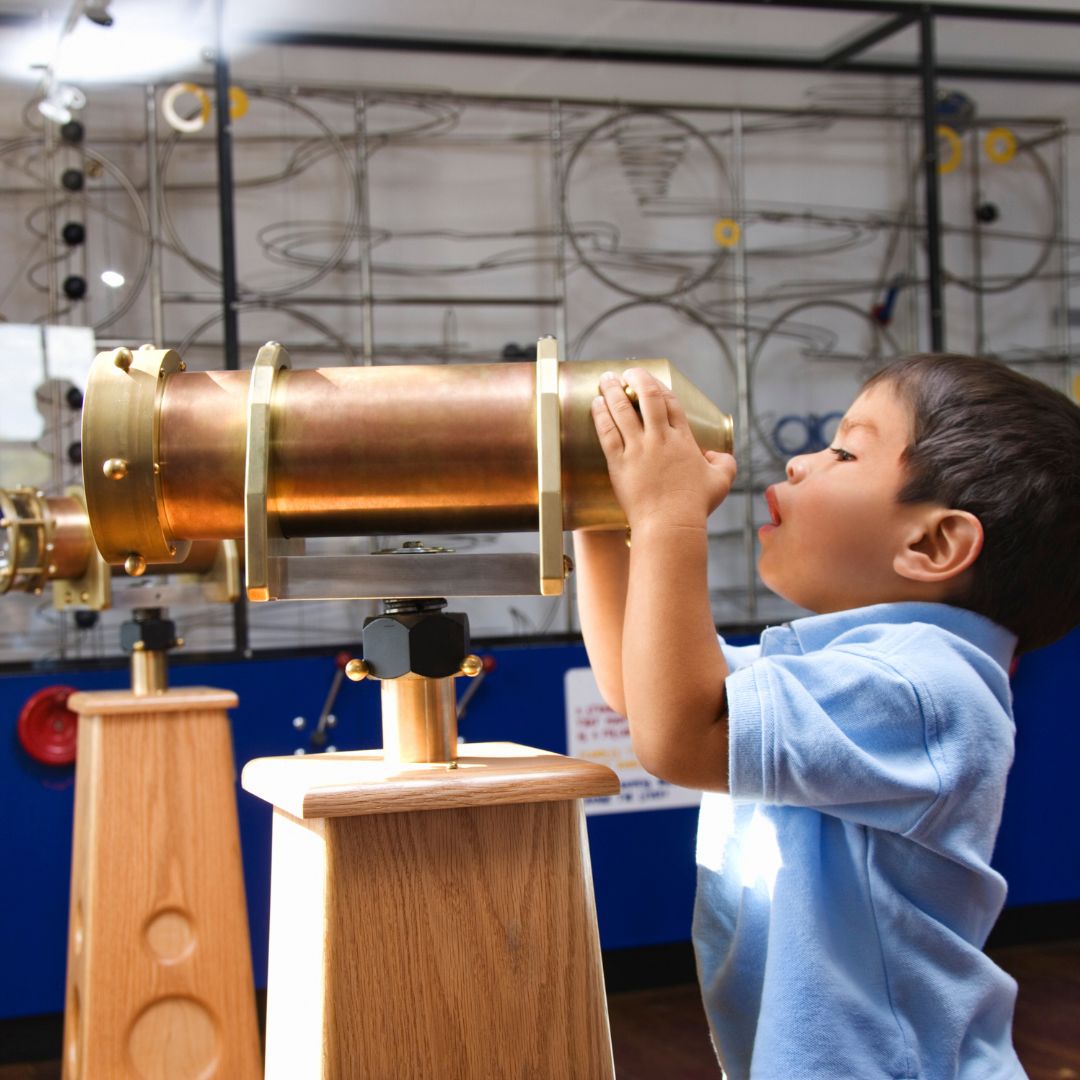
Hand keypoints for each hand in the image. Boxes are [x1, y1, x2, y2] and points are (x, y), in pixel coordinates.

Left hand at [592, 367, 735, 531]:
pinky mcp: (619, 463)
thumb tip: (715, 455)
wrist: (669, 525)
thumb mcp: (721, 482)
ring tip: (605, 379)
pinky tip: (595, 403)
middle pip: (646, 398)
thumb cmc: (694, 506)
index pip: (670, 402)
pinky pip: (607, 432)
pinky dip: (600, 414)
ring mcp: (638, 450)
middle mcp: (659, 439)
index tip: (648, 380)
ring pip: (622, 411)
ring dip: (612, 391)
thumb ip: (724, 463)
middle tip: (626, 372)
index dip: (658, 386)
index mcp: (682, 440)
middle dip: (635, 379)